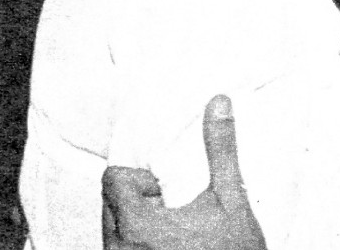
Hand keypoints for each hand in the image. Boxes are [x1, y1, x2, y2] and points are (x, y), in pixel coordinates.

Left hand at [102, 96, 265, 249]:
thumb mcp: (231, 199)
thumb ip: (220, 149)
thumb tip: (218, 103)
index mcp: (138, 226)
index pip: (112, 179)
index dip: (140, 178)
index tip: (166, 190)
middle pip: (109, 203)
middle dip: (139, 199)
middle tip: (173, 208)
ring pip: (112, 229)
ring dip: (136, 222)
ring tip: (173, 230)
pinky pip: (119, 248)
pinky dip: (137, 242)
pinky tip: (171, 246)